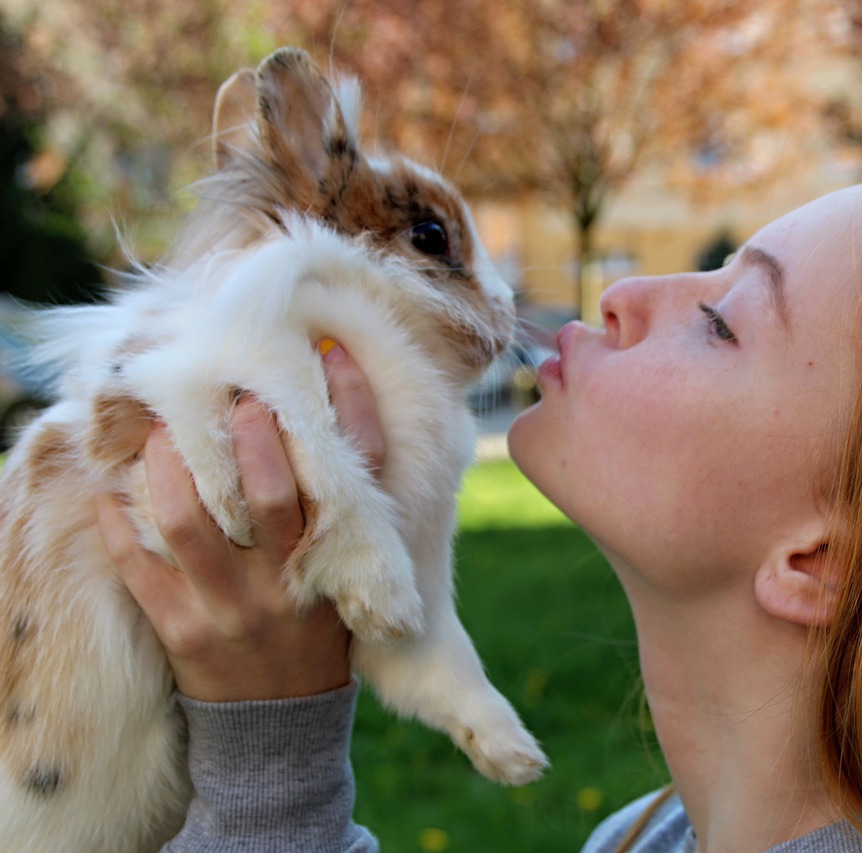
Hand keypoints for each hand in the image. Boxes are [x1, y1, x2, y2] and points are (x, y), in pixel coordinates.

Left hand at [95, 341, 384, 701]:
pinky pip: (138, 565)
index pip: (359, 471)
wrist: (283, 722)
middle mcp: (290, 581)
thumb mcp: (348, 570)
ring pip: (192, 519)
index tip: (325, 352)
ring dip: (168, 463)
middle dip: (247, 430)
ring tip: (157, 429)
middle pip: (273, 489)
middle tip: (230, 390)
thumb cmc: (317, 626)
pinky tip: (111, 486)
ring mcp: (233, 608)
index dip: (348, 404)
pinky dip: (119, 518)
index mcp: (341, 559)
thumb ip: (341, 506)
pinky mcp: (182, 632)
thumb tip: (312, 413)